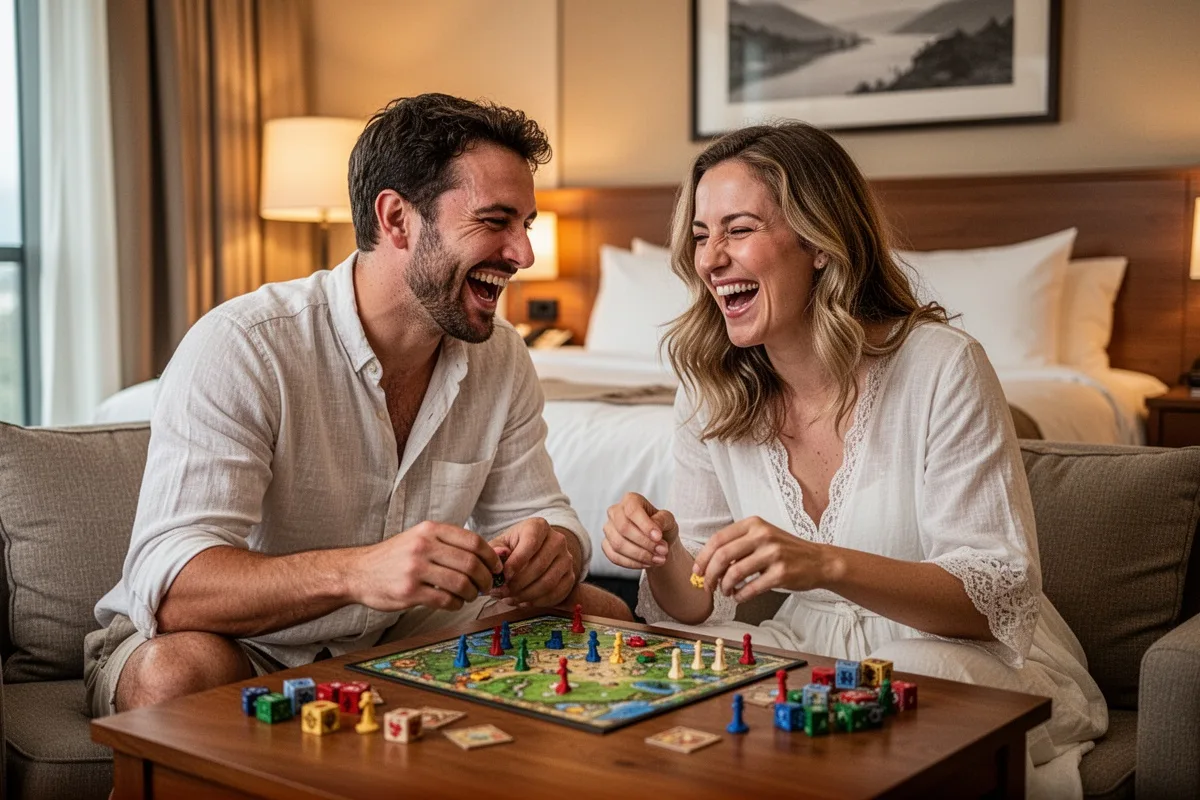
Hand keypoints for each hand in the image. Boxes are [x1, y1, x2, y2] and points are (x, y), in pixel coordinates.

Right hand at [352, 521, 501, 611]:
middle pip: (471, 563)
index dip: (491, 558)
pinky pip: (446, 600)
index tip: (496, 568)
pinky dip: (457, 604)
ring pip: (461, 583)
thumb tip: (497, 554)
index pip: (474, 541)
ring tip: (470, 595)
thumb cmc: (396, 556)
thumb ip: (454, 544)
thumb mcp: (422, 539)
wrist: (358, 572)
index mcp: (430, 530)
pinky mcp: (409, 592)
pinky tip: (454, 603)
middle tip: (487, 586)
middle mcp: (423, 546)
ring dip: (472, 593)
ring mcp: (415, 569)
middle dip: (486, 578)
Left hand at [489, 518, 575, 606]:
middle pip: (540, 566)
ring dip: (527, 595)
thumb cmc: (514, 548)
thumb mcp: (502, 544)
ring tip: (510, 598)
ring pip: (548, 582)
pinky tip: (523, 602)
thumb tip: (497, 553)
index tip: (503, 576)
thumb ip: (496, 548)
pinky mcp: (570, 576)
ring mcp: (566, 559)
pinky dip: (538, 602)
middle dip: (518, 583)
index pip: (531, 543)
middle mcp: (557, 540)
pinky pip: (556, 593)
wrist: (535, 554)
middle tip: (502, 592)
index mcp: (539, 526)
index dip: (516, 562)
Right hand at [601, 492, 676, 569]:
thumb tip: (654, 530)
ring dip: (640, 555)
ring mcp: (608, 528)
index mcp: (630, 500)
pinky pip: (614, 557)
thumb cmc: (661, 526)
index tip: (658, 537)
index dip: (645, 525)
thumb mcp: (668, 519)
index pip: (632, 510)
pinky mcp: (606, 545)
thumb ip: (662, 520)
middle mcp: (615, 512)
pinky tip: (647, 563)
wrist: (658, 541)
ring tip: (658, 559)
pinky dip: (632, 563)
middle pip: (623, 528)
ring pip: (618, 544)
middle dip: (645, 543)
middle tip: (662, 551)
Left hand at [693, 516, 826, 602]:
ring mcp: (773, 554)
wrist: (818, 560)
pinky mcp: (781, 573)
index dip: (703, 557)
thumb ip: (737, 545)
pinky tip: (739, 596)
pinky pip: (750, 588)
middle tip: (707, 586)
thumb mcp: (762, 537)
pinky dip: (740, 595)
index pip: (718, 539)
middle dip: (709, 574)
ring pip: (734, 573)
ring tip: (726, 591)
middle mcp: (763, 535)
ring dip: (724, 586)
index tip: (697, 571)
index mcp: (754, 524)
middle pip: (722, 556)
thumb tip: (706, 565)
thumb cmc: (784, 550)